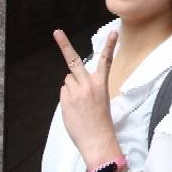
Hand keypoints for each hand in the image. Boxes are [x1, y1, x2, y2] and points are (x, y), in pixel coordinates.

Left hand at [53, 29, 120, 166]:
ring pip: (67, 81)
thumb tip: (71, 80)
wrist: (97, 140)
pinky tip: (74, 109)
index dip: (110, 45)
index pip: (106, 61)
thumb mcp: (102, 99)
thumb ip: (88, 86)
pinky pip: (63, 92)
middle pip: (73, 61)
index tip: (114, 32)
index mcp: (101, 84)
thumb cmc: (101, 121)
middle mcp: (87, 85)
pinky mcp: (65, 100)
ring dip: (71, 88)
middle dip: (64, 45)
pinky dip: (67, 98)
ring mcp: (75, 92)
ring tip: (80, 104)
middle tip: (57, 31)